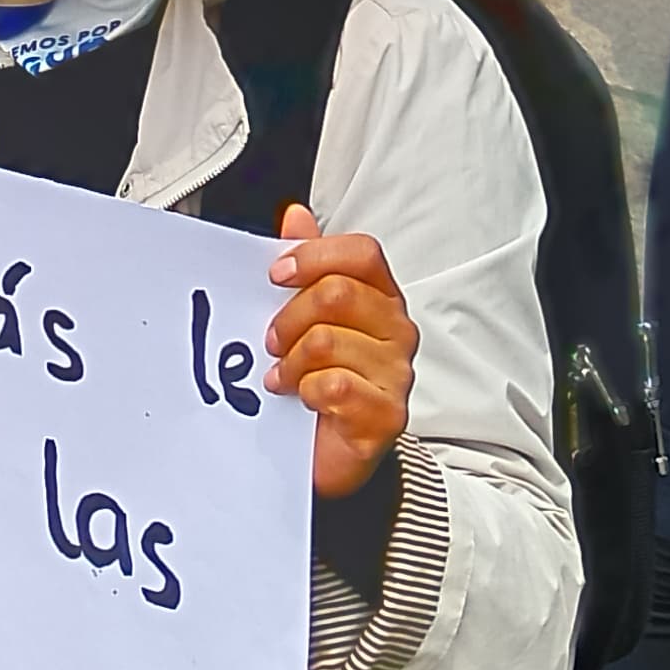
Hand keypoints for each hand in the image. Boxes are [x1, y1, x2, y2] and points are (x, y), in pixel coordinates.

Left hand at [265, 202, 414, 499]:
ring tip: (283, 376)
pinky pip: (335, 386)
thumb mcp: (306, 316)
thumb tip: (295, 216)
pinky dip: (306, 391)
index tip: (276, 274)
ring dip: (291, 361)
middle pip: (337, 293)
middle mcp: (397, 331)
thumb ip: (305, 264)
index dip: (315, 256)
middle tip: (272, 340)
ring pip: (328, 341)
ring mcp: (397, 374)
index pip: (362, 253)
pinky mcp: (387, 415)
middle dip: (289, 316)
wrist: (326, 453)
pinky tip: (301, 398)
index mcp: (381, 297)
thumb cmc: (320, 378)